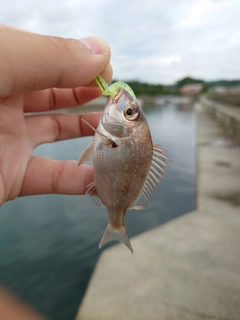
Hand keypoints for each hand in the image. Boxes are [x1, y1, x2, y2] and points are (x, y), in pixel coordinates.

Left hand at [0, 25, 111, 205]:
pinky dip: (79, 179)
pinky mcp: (11, 177)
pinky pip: (54, 178)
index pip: (53, 61)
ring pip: (60, 136)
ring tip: (119, 138)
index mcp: (2, 66)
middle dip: (93, 99)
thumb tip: (102, 53)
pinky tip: (100, 177)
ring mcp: (8, 140)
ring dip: (92, 138)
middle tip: (120, 107)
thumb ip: (50, 56)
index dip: (86, 66)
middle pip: (60, 96)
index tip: (113, 77)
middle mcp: (5, 100)